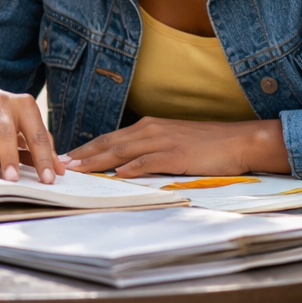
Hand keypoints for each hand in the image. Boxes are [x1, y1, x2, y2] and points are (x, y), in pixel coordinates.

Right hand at [0, 83, 64, 183]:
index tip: (48, 179)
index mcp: (23, 105)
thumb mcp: (25, 124)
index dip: (43, 157)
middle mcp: (0, 102)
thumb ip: (41, 146)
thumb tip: (59, 171)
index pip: (36, 133)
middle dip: (9, 156)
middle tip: (13, 178)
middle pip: (6, 131)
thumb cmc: (5, 117)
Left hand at [59, 117, 289, 176]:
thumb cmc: (207, 145)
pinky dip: (132, 168)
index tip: (68, 157)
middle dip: (84, 155)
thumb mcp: (172, 143)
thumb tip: (126, 166)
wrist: (239, 140)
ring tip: (79, 170)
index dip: (87, 148)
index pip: (110, 138)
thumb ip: (149, 151)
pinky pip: (150, 161)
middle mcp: (150, 130)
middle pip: (109, 143)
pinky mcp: (177, 154)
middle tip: (62, 164)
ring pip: (123, 151)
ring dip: (99, 162)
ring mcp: (163, 140)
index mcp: (148, 127)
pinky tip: (118, 175)